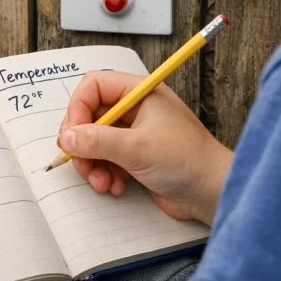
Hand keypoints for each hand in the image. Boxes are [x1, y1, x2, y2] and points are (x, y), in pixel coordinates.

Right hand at [58, 71, 232, 224]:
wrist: (213, 193)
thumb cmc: (187, 161)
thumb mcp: (137, 148)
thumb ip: (98, 141)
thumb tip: (67, 138)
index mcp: (140, 93)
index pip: (94, 86)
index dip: (78, 109)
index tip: (73, 135)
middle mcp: (136, 108)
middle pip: (91, 115)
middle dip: (83, 142)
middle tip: (81, 163)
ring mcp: (136, 132)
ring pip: (95, 140)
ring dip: (92, 163)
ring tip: (101, 182)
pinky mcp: (136, 155)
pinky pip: (107, 158)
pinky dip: (105, 173)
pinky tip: (115, 186)